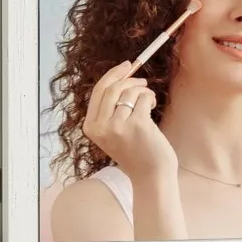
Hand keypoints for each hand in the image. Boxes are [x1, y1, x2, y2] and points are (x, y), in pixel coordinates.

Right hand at [82, 61, 177, 183]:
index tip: (126, 66)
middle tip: (142, 82)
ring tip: (148, 102)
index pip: (98, 92)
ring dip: (143, 91)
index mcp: (91, 127)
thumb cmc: (135, 151)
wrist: (151, 175)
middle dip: (129, 79)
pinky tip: (151, 108)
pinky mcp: (136, 125)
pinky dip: (149, 98)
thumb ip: (110, 109)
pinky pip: (142, 98)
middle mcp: (101, 127)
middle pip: (111, 88)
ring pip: (129, 92)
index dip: (112, 75)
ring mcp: (118, 126)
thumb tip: (120, 76)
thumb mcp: (113, 131)